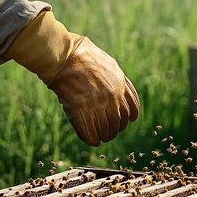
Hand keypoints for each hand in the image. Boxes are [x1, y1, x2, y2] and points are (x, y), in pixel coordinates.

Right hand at [5, 10, 139, 145]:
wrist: (64, 54)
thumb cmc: (82, 55)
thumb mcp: (108, 64)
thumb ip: (116, 78)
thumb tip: (121, 88)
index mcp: (120, 84)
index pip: (132, 106)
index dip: (131, 116)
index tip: (129, 121)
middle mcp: (112, 96)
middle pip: (119, 120)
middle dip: (116, 129)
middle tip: (111, 134)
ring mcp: (96, 103)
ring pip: (106, 127)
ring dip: (105, 135)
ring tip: (103, 139)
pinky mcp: (80, 107)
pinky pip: (88, 129)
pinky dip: (91, 138)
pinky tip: (92, 142)